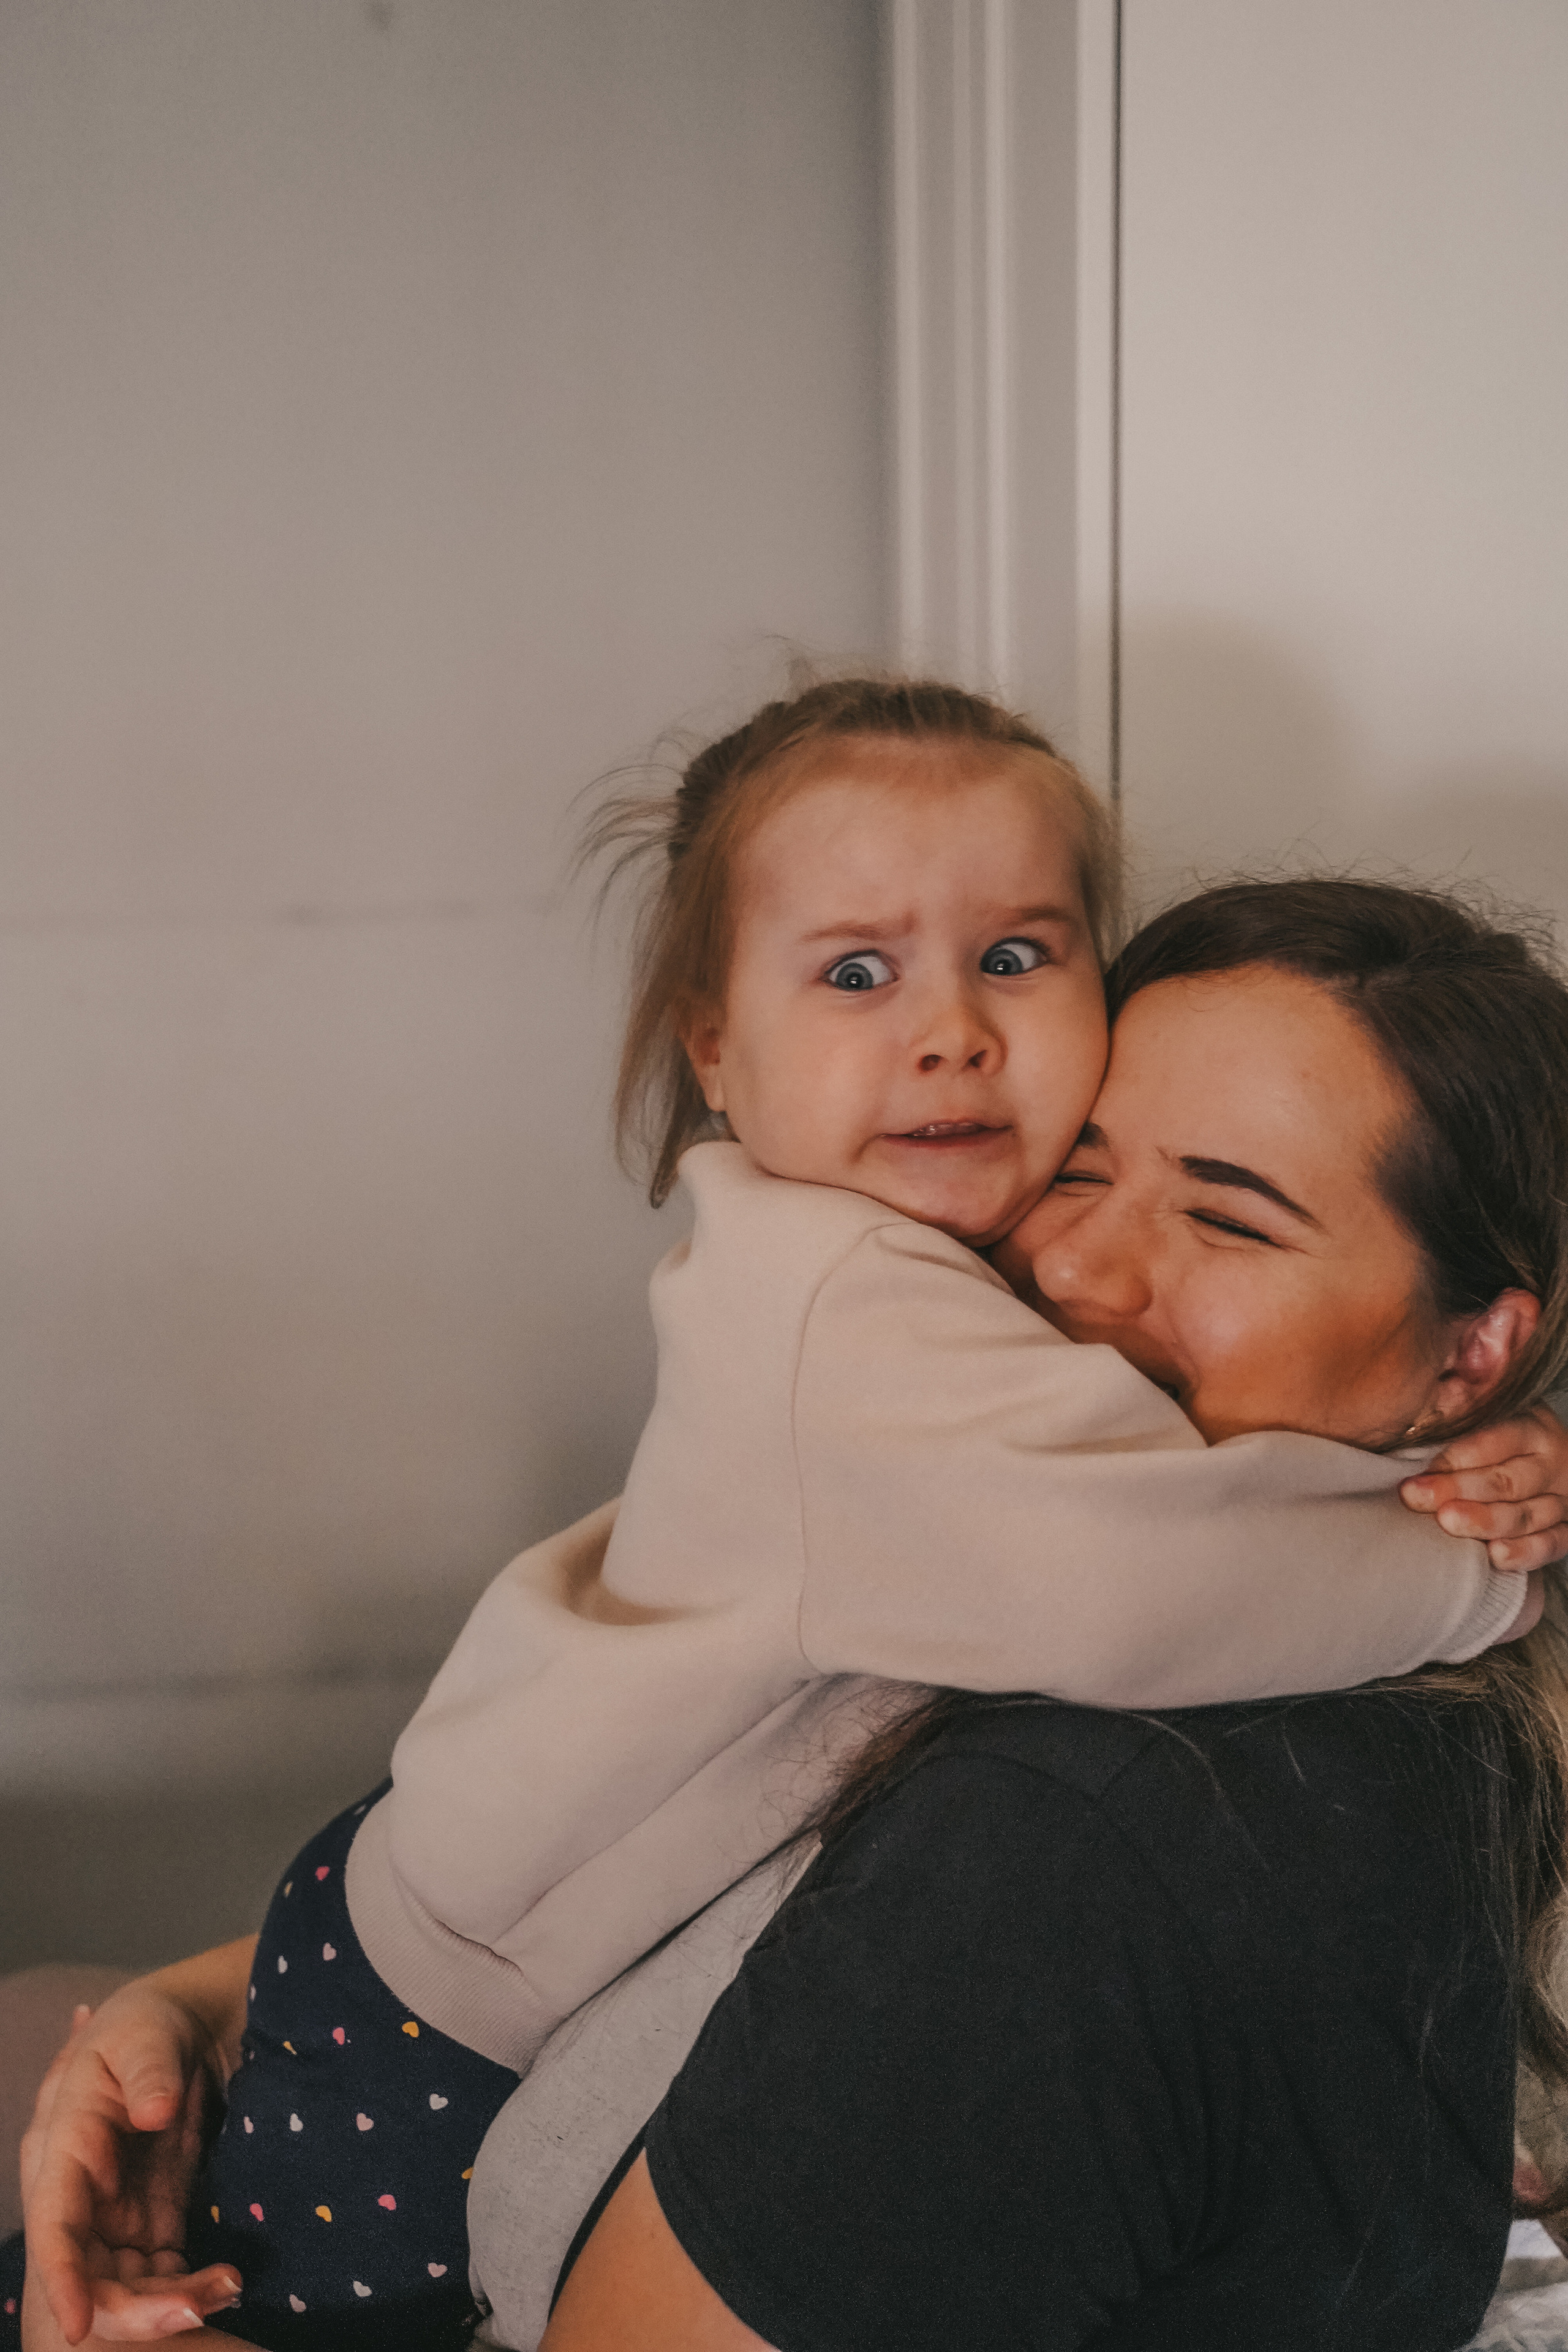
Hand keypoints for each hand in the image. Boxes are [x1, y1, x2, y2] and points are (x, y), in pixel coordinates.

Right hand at [21, 1944, 252, 2344]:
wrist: (181, 2028)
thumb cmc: (147, 2026)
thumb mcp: (144, 2032)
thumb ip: (147, 2069)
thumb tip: (153, 2110)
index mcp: (65, 2147)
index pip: (54, 2223)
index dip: (63, 2277)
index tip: (78, 2327)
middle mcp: (82, 2196)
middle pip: (91, 2276)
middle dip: (135, 2310)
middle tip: (198, 2306)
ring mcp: (115, 2217)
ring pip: (127, 2288)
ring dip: (170, 2304)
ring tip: (229, 2286)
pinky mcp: (150, 2227)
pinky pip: (161, 2278)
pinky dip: (190, 2288)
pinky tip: (230, 2280)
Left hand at [1400, 1403, 1567, 1574]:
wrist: (1549, 1464)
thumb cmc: (1500, 1442)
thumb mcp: (1490, 1420)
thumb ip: (1463, 1416)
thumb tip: (1423, 1408)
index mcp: (1531, 1427)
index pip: (1494, 1441)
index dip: (1454, 1458)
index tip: (1415, 1473)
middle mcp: (1552, 1462)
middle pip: (1507, 1480)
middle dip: (1459, 1489)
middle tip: (1417, 1497)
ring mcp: (1563, 1498)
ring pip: (1527, 1514)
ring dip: (1485, 1521)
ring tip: (1448, 1523)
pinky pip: (1551, 1544)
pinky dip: (1525, 1552)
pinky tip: (1495, 1555)